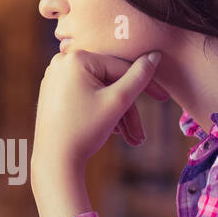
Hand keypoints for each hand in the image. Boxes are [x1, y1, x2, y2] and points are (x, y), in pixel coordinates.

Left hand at [31, 49, 166, 177]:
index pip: (120, 69)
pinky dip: (100, 111)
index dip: (146, 85)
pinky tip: (110, 131)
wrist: (54, 161)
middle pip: (109, 82)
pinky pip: (85, 95)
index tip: (164, 99)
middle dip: (127, 110)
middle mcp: (62, 62)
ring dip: (116, 115)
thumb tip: (155, 55)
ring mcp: (55, 77)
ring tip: (128, 140)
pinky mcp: (53, 92)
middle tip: (139, 137)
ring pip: (99, 91)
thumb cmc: (84, 131)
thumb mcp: (117, 102)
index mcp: (76, 58)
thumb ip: (139, 77)